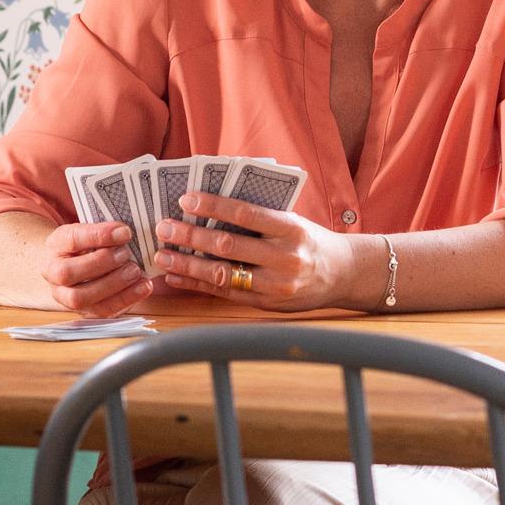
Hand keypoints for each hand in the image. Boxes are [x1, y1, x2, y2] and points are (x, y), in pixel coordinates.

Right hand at [38, 221, 151, 317]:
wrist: (76, 266)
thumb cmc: (88, 246)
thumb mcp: (91, 231)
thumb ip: (105, 232)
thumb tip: (126, 233)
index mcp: (56, 245)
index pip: (71, 240)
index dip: (99, 236)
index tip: (125, 232)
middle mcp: (53, 273)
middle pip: (67, 273)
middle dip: (101, 263)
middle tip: (126, 254)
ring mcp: (65, 296)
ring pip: (80, 297)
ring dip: (112, 284)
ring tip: (135, 271)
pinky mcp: (84, 311)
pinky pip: (101, 311)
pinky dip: (125, 299)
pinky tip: (143, 287)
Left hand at [152, 195, 361, 312]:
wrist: (342, 273)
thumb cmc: (309, 240)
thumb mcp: (292, 221)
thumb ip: (258, 217)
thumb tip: (208, 207)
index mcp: (291, 229)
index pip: (246, 214)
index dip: (213, 206)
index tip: (186, 199)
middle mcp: (284, 258)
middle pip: (228, 246)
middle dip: (191, 236)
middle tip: (163, 227)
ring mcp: (275, 285)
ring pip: (222, 274)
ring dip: (187, 264)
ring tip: (162, 254)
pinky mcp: (266, 304)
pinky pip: (224, 294)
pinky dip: (196, 284)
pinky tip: (176, 275)